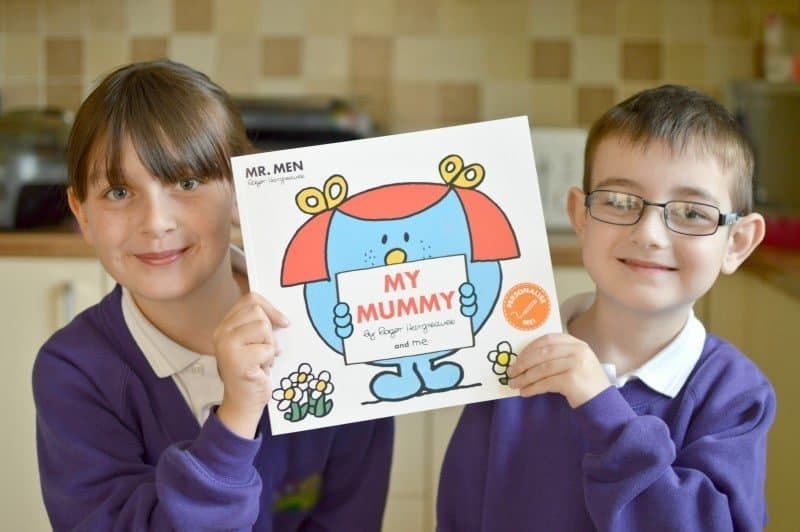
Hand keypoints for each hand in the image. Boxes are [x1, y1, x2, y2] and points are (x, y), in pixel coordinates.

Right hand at [213, 292, 287, 437]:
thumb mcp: (253, 343)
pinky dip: (269, 360)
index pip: (250, 299)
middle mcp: (221, 333)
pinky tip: (261, 370)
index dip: (270, 308)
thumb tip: (282, 314)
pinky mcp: (238, 361)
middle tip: (265, 351)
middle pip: (258, 312)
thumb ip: (258, 325)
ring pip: (263, 328)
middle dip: (269, 331)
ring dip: (270, 346)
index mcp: (225, 326)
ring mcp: (227, 346)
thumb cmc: (252, 371)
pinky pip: (267, 348)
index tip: (283, 322)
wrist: (243, 403)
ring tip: (262, 360)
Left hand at [507, 333, 610, 407]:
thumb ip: (558, 356)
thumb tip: (525, 359)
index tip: (517, 358)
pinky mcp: (572, 380)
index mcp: (577, 344)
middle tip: (511, 372)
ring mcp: (576, 364)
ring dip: (525, 377)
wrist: (604, 404)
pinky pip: (546, 383)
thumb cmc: (586, 385)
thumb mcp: (576, 363)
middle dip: (523, 363)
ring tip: (514, 384)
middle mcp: (577, 351)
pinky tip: (525, 392)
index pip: (548, 340)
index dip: (529, 348)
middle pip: (542, 353)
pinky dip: (532, 388)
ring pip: (542, 368)